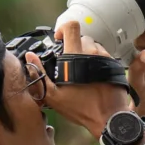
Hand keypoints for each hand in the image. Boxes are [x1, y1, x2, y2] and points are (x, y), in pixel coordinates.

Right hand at [38, 18, 136, 137]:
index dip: (63, 28)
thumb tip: (30, 57)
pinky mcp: (114, 64)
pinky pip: (103, 55)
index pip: (71, 26)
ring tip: (82, 72)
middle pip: (81, 37)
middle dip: (74, 46)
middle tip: (70, 63)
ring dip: (86, 54)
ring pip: (93, 46)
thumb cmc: (81, 109)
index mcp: (76, 56)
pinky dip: (96, 61)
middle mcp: (92, 52)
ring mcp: (105, 57)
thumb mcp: (54, 96)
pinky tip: (93, 76)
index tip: (60, 39)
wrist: (109, 118)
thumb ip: (39, 74)